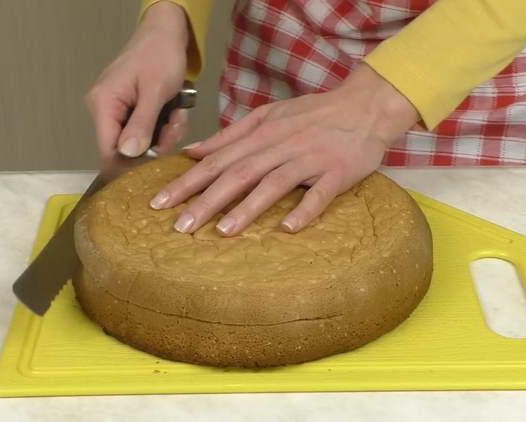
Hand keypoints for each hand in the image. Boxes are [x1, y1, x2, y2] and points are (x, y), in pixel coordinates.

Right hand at [85, 1, 188, 162]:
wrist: (166, 33)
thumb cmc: (160, 56)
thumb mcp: (155, 91)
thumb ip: (142, 123)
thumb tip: (128, 154)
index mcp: (103, 105)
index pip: (108, 151)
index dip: (130, 165)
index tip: (157, 164)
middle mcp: (105, 111)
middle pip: (127, 149)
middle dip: (157, 143)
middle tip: (175, 125)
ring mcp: (118, 111)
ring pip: (141, 142)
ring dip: (165, 133)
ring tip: (177, 113)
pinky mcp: (131, 111)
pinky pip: (147, 130)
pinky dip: (165, 125)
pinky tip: (175, 111)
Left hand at [150, 63, 419, 235]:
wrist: (366, 105)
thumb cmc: (313, 113)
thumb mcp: (268, 116)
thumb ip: (231, 134)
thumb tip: (194, 151)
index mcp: (261, 134)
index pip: (216, 161)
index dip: (187, 182)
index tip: (159, 202)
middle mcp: (280, 146)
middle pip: (237, 174)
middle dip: (206, 200)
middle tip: (180, 226)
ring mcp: (309, 160)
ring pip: (272, 184)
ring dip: (247, 207)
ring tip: (222, 231)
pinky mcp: (337, 173)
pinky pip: (319, 194)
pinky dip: (304, 210)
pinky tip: (288, 229)